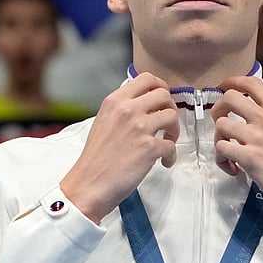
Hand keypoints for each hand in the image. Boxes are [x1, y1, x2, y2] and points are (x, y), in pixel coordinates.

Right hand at [58, 73, 178, 223]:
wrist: (88, 184)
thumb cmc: (95, 159)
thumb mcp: (103, 121)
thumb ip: (122, 110)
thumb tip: (144, 106)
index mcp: (114, 101)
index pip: (146, 78)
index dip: (160, 87)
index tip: (162, 100)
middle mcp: (127, 110)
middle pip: (164, 94)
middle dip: (170, 107)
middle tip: (167, 122)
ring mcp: (139, 128)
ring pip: (172, 116)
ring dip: (174, 130)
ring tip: (167, 141)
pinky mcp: (149, 147)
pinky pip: (172, 146)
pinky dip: (171, 155)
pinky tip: (163, 161)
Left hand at [211, 76, 262, 225]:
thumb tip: (255, 114)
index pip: (251, 83)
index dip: (232, 82)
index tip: (224, 88)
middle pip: (229, 97)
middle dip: (218, 109)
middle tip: (222, 123)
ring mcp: (258, 138)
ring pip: (221, 124)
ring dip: (219, 138)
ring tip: (229, 152)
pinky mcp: (249, 157)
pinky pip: (221, 148)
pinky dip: (222, 160)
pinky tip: (233, 168)